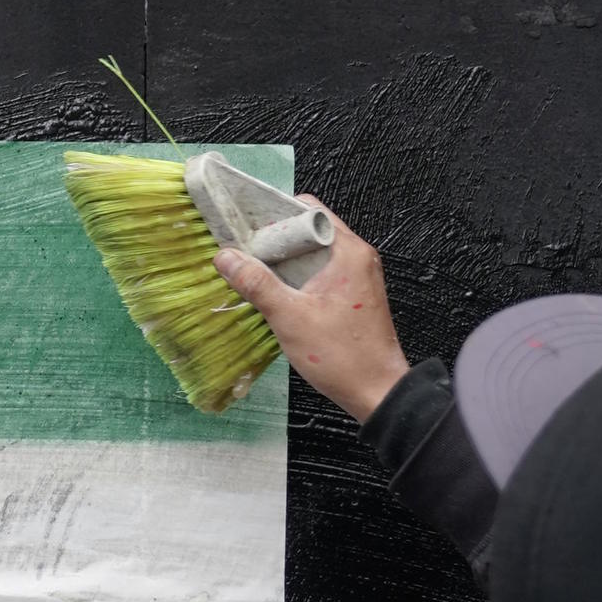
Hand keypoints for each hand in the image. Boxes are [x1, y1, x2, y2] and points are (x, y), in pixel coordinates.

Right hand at [211, 197, 411, 422]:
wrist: (376, 391)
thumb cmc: (339, 355)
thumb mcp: (289, 317)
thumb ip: (256, 283)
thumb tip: (225, 256)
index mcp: (347, 251)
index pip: (307, 210)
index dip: (273, 213)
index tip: (243, 227)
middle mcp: (357, 255)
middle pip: (309, 229)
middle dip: (274, 237)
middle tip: (242, 250)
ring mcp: (358, 274)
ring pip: (314, 251)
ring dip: (285, 259)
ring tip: (253, 270)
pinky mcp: (354, 292)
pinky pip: (321, 270)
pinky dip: (298, 274)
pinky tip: (277, 290)